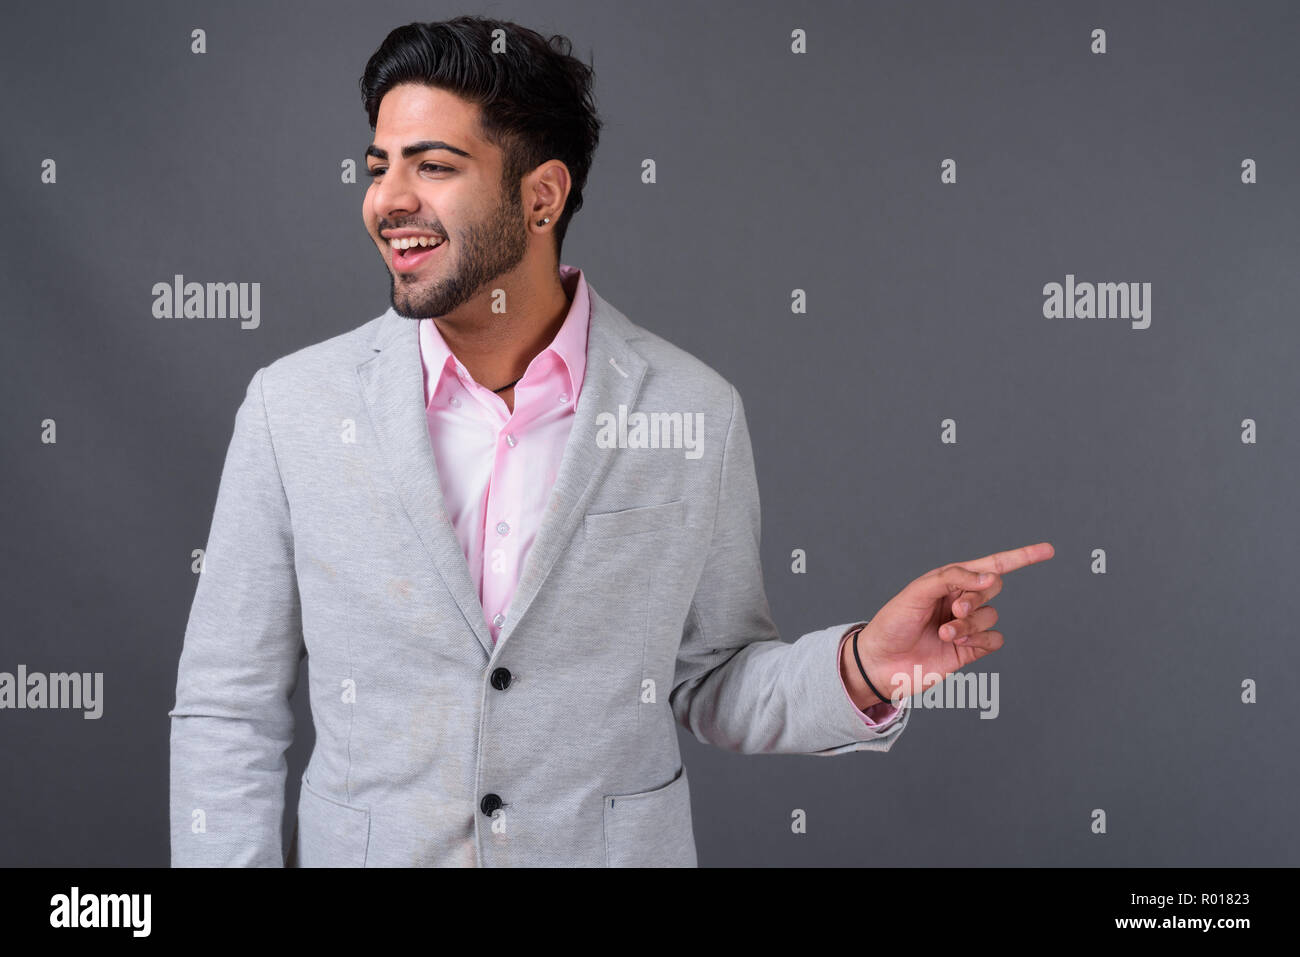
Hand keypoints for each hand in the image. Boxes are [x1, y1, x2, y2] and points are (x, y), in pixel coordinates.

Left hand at [851, 542, 1054, 703]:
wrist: (880, 663)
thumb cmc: (892, 623)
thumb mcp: (917, 592)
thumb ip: (953, 578)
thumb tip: (991, 576)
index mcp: (948, 580)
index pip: (991, 565)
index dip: (1020, 557)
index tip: (1048, 550)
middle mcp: (960, 600)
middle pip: (993, 588)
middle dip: (976, 597)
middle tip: (954, 610)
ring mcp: (966, 626)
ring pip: (992, 616)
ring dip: (971, 624)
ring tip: (944, 633)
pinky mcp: (969, 650)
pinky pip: (994, 639)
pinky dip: (981, 640)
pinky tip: (959, 644)